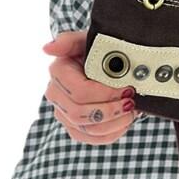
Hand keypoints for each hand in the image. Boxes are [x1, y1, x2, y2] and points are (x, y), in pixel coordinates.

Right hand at [41, 30, 141, 144]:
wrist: (108, 65)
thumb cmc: (100, 51)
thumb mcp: (89, 39)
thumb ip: (69, 40)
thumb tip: (47, 48)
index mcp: (58, 72)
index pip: (79, 91)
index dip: (105, 93)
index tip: (126, 88)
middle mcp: (55, 94)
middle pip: (80, 113)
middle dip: (111, 109)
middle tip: (131, 101)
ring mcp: (63, 113)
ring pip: (87, 129)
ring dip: (114, 122)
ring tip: (131, 111)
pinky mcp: (74, 128)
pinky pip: (91, 138)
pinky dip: (112, 133)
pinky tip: (124, 121)